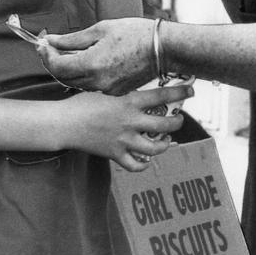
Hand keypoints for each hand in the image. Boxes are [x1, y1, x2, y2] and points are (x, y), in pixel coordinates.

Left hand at [41, 18, 155, 94]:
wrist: (164, 49)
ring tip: (70, 52)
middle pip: (64, 77)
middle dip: (54, 62)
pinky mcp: (116, 91)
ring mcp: (107, 89)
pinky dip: (85, 74)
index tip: (44, 44)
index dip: (46, 55)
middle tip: (51, 47)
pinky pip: (93, 85)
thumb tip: (52, 40)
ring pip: (78, 83)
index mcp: (92, 64)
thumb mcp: (101, 29)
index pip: (56, 66)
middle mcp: (97, 81)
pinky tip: (88, 60)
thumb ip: (73, 39)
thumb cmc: (136, 34)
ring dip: (69, 69)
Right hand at [61, 83, 192, 171]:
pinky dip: (144, 164)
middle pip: (166, 124)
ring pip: (156, 147)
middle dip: (177, 122)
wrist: (65, 122)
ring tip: (166, 140)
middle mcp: (131, 121)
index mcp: (129, 102)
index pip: (162, 95)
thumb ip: (124, 92)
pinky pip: (136, 165)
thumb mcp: (106, 90)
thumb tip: (140, 89)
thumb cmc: (82, 103)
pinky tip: (146, 158)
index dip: (179, 93)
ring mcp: (124, 140)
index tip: (190, 91)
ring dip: (165, 144)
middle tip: (179, 119)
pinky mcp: (116, 154)